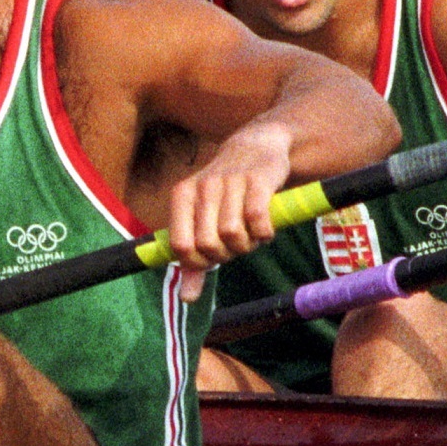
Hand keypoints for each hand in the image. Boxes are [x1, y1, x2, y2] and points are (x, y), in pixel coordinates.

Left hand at [162, 122, 294, 301]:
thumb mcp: (204, 222)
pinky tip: (266, 230)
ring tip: (252, 236)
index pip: (180, 246)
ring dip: (247, 245)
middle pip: (207, 244)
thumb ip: (194, 261)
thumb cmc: (227, 195)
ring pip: (232, 233)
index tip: (215, 258)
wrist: (257, 146)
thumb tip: (186, 298)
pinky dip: (264, 234)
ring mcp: (230, 181)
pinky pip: (258, 220)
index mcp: (182, 195)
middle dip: (226, 255)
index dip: (199, 262)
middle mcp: (203, 187)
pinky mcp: (258, 180)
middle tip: (237, 246)